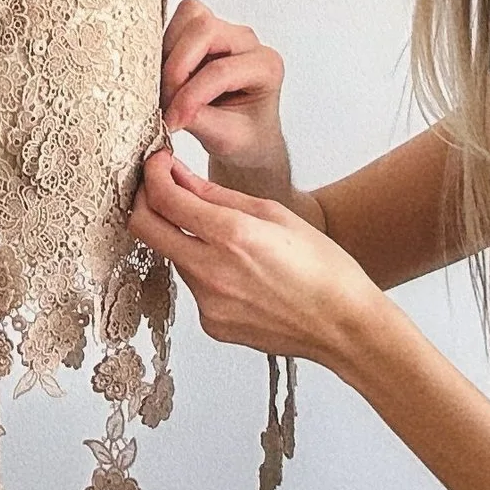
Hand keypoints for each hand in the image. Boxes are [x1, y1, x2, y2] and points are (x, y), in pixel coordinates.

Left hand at [128, 145, 385, 377]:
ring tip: (223, 236)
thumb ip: (218, 195)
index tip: (158, 163)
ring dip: (183, 238)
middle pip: (145, 229)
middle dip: (146, 200)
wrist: (343, 326)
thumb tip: (179, 176)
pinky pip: (194, 287)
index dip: (153, 174)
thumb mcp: (274, 214)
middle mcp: (211, 272)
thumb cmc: (323, 268)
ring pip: (173, 257)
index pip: (164, 198)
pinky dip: (204, 270)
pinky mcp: (211, 326)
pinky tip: (238, 272)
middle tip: (161, 187)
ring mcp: (208, 304)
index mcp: (232, 235)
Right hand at [160, 0, 291, 198]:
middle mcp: (247, 41)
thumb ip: (200, 120)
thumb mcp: (227, 139)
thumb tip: (169, 107)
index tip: (173, 120)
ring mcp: (225, 31)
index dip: (190, 95)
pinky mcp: (203, 30)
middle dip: (177, 67)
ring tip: (167, 89)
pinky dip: (166, 47)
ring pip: (190, 17)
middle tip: (166, 100)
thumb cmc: (245, 134)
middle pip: (205, 29)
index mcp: (265, 66)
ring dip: (170, 53)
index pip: (221, 70)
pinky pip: (178, 22)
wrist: (247, 135)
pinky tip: (167, 77)